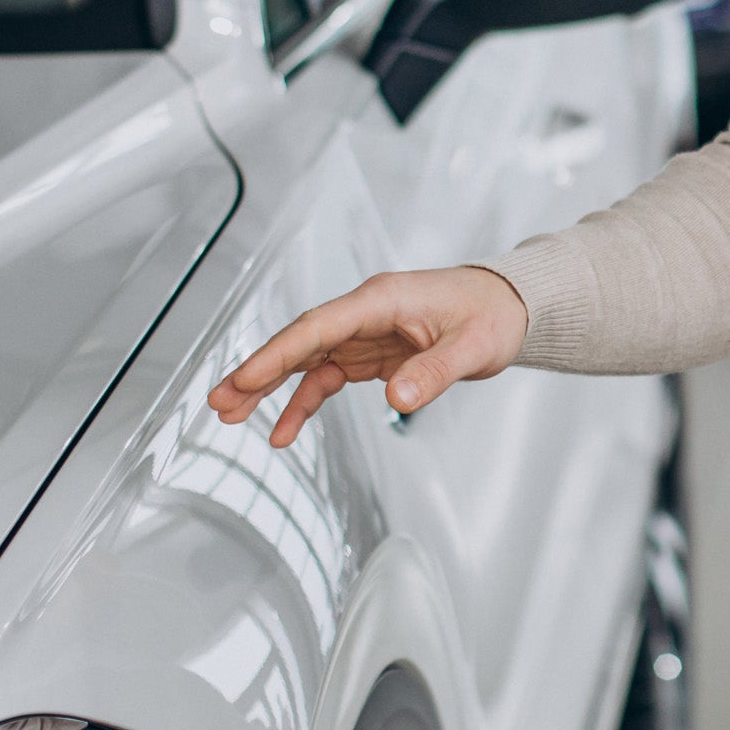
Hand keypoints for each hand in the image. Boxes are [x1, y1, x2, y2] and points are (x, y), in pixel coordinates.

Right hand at [207, 265, 529, 447]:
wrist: (510, 306)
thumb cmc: (492, 314)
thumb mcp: (473, 347)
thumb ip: (434, 372)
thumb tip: (398, 401)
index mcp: (381, 299)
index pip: (317, 326)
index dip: (278, 353)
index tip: (245, 378)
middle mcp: (364, 313)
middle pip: (299, 341)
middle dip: (257, 371)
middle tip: (219, 402)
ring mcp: (364, 333)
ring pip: (305, 361)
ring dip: (269, 388)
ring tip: (230, 417)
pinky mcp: (370, 354)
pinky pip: (327, 378)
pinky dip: (303, 402)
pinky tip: (283, 429)